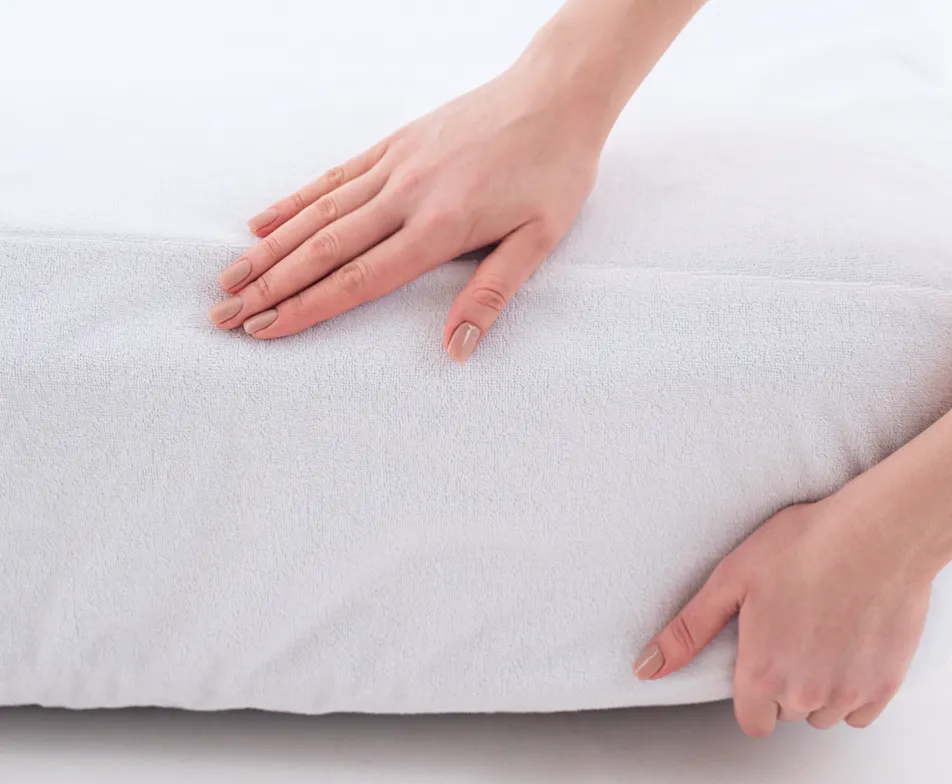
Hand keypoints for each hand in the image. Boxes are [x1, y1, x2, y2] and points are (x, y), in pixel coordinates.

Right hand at [208, 61, 603, 360]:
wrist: (556, 95)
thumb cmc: (555, 171)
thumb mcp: (538, 240)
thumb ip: (492, 295)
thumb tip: (458, 349)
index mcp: (440, 227)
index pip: (359, 279)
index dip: (308, 308)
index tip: (266, 331)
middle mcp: (405, 196)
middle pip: (324, 249)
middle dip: (270, 287)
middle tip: (223, 315)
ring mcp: (394, 166)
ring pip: (318, 213)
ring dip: (269, 249)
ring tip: (229, 278)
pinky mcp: (394, 144)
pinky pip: (334, 178)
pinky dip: (294, 201)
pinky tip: (263, 222)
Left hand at [633, 502, 932, 736]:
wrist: (880, 532)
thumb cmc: (807, 545)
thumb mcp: (732, 579)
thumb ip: (689, 631)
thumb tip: (645, 667)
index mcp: (762, 674)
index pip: (751, 720)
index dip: (753, 690)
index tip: (763, 655)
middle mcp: (805, 694)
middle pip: (788, 712)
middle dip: (787, 681)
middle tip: (795, 627)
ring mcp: (848, 693)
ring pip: (825, 712)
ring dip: (821, 686)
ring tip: (824, 631)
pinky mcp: (886, 684)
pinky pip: (861, 709)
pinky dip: (856, 686)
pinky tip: (851, 642)